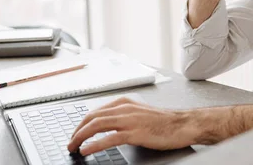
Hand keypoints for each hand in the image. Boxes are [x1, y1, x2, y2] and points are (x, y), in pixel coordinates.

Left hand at [67, 97, 196, 154]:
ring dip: (81, 136)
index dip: (82, 124)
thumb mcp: (140, 113)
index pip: (96, 112)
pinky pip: (109, 138)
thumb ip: (123, 116)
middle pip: (92, 117)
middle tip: (70, 142)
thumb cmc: (164, 122)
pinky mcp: (135, 133)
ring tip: (73, 146)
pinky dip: (95, 144)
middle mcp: (125, 108)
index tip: (75, 134)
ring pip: (97, 125)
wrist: (182, 125)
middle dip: (77, 130)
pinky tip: (86, 150)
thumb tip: (105, 126)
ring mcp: (130, 120)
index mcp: (125, 103)